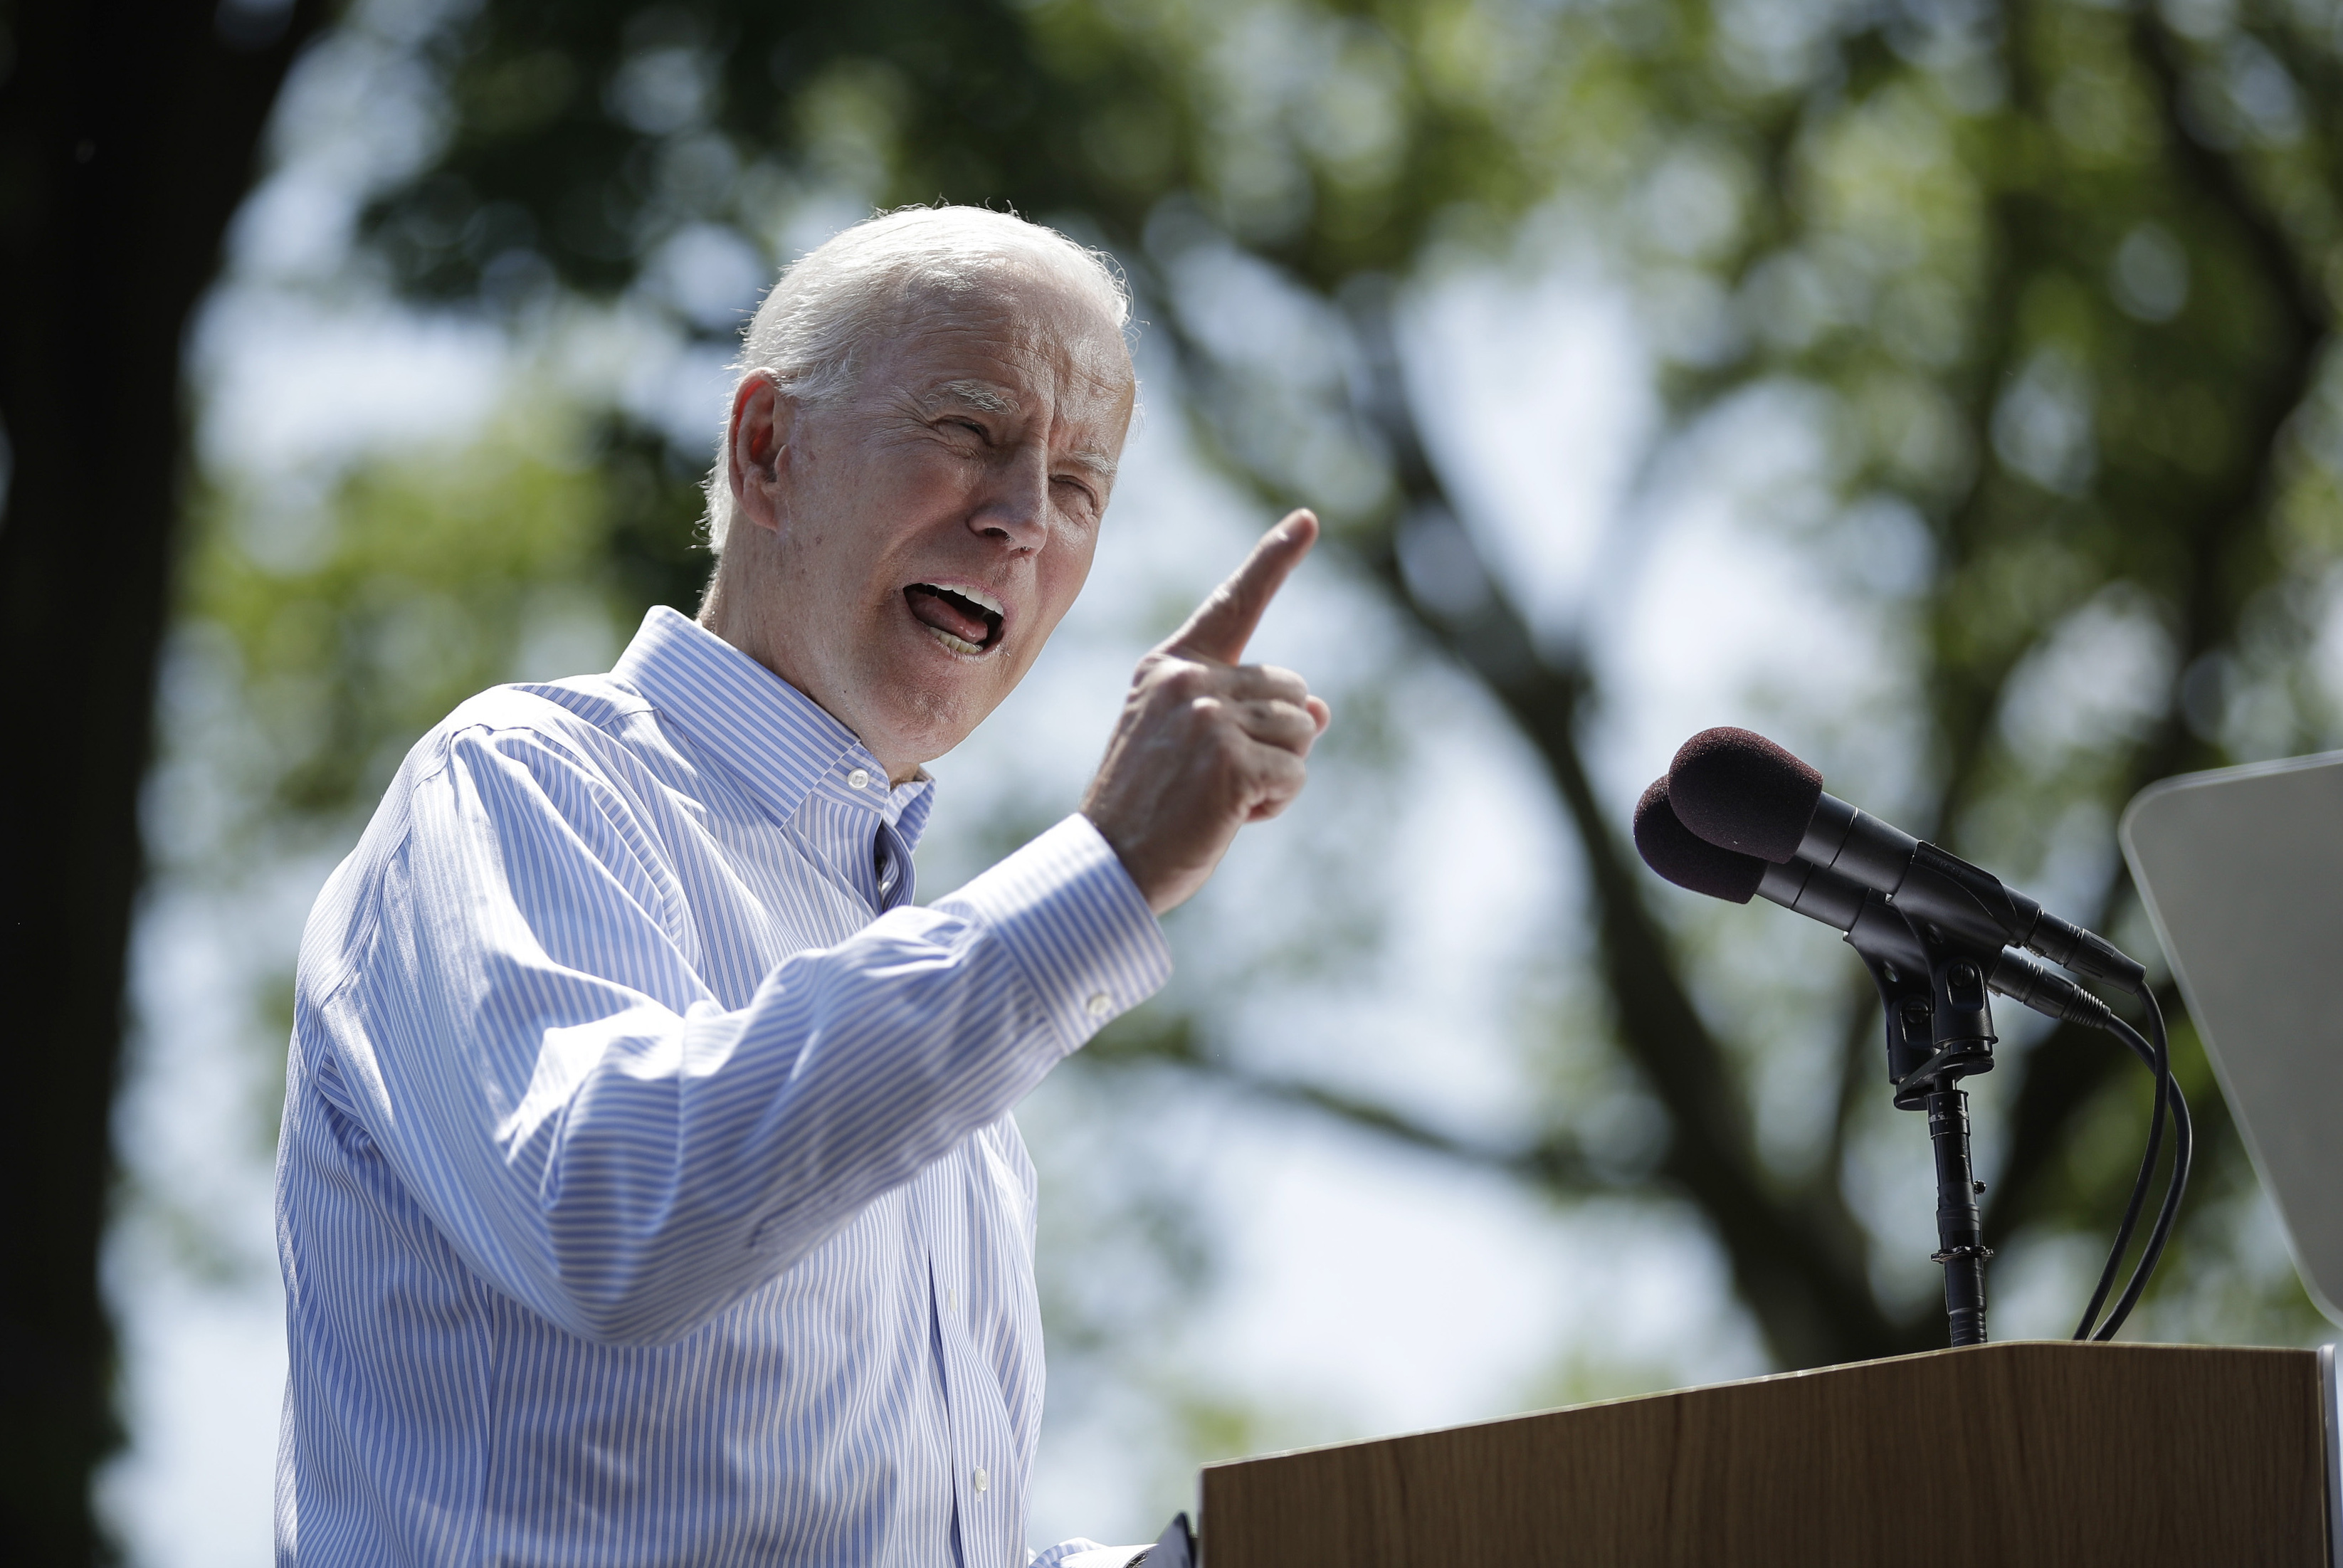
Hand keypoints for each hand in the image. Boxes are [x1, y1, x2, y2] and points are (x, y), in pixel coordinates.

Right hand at [1081, 510, 1332, 913]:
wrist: (1106, 867)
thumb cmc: (1150, 810)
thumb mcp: (1194, 746)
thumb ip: (1249, 714)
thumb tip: (1322, 710)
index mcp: (1169, 666)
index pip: (1234, 604)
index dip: (1275, 560)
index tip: (1307, 521)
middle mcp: (1188, 679)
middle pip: (1293, 690)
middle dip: (1279, 738)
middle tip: (1220, 778)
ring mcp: (1208, 716)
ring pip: (1301, 733)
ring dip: (1278, 774)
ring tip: (1219, 798)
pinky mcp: (1229, 761)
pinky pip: (1294, 775)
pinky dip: (1274, 804)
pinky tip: (1229, 818)